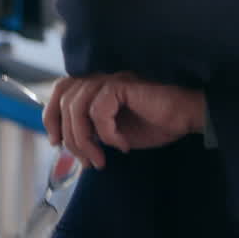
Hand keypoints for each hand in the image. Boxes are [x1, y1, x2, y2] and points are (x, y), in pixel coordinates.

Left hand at [43, 72, 204, 168]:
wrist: (187, 116)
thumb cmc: (155, 123)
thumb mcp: (115, 132)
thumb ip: (92, 132)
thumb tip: (68, 146)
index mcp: (96, 87)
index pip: (61, 91)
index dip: (51, 116)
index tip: (56, 143)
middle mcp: (101, 79)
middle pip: (64, 98)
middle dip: (67, 134)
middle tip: (83, 158)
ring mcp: (112, 80)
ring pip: (77, 106)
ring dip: (84, 140)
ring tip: (100, 159)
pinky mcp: (124, 85)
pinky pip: (99, 110)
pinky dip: (106, 133)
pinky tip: (122, 144)